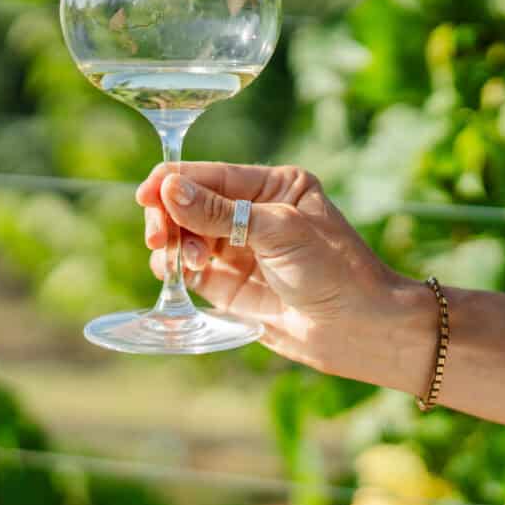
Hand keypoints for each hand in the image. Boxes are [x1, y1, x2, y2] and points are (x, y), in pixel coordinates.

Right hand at [135, 163, 410, 373]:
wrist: (359, 330)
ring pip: (185, 235)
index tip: (145, 193)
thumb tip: (168, 188)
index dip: (175, 182)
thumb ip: (220, 212)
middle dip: (170, 216)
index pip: (213, 175)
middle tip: (159, 236)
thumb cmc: (334, 270)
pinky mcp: (229, 285)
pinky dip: (174, 267)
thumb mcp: (278, 232)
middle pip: (191, 203)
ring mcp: (240, 249)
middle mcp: (254, 213)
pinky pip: (188, 268)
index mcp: (275, 186)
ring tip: (185, 262)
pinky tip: (176, 274)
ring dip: (173, 244)